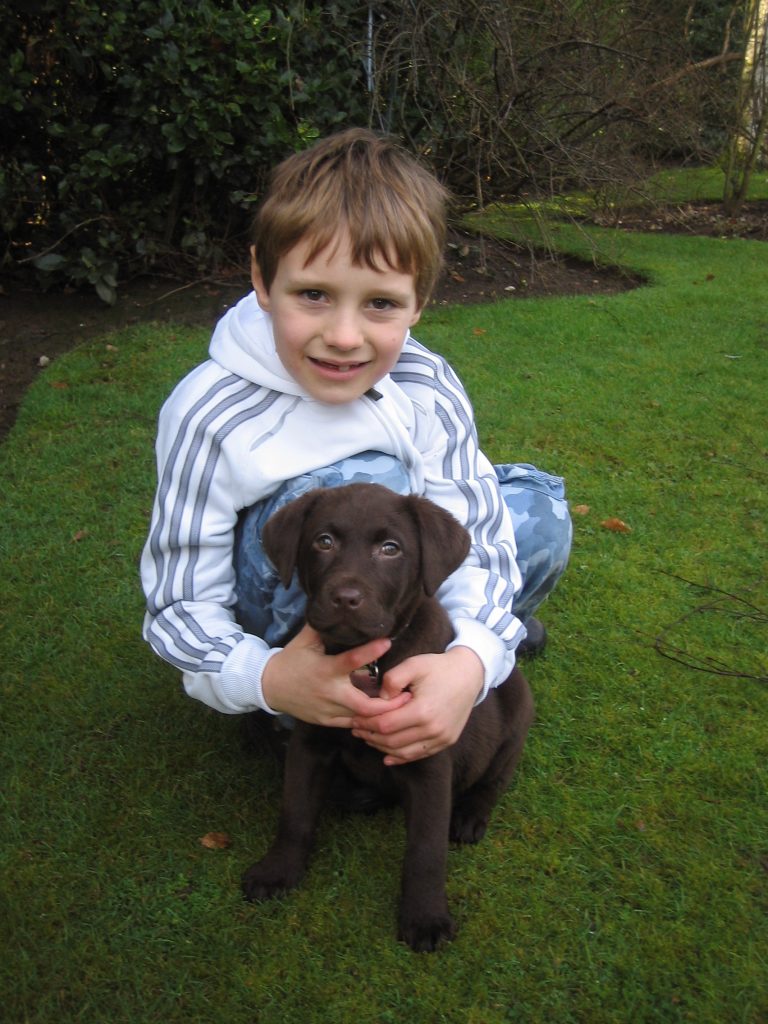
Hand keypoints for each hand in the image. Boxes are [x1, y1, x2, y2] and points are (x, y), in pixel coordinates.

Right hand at [261, 623, 410, 726]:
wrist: (269, 687)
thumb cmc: (291, 659)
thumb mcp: (305, 640)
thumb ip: (323, 625)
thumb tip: (337, 604)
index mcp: (325, 669)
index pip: (351, 660)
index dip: (371, 651)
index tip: (388, 641)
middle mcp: (329, 692)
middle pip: (364, 705)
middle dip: (387, 704)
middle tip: (408, 695)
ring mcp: (328, 709)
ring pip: (360, 719)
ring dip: (380, 714)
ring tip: (401, 707)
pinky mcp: (326, 720)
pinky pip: (351, 726)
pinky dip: (366, 722)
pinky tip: (381, 717)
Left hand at [350, 646, 483, 764]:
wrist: (469, 674)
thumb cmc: (438, 667)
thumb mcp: (413, 664)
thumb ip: (391, 680)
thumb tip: (379, 700)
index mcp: (423, 710)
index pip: (386, 725)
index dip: (367, 724)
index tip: (354, 719)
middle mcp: (433, 729)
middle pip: (392, 741)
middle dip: (371, 736)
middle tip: (356, 730)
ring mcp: (442, 738)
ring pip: (404, 752)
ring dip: (383, 748)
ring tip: (368, 739)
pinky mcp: (447, 741)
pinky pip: (420, 755)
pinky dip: (402, 757)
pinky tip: (388, 756)